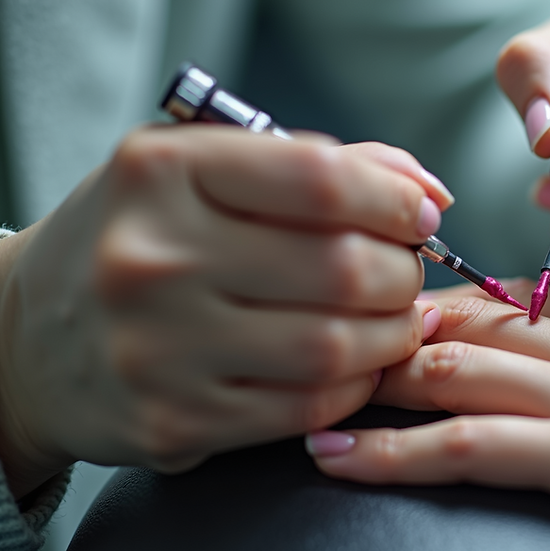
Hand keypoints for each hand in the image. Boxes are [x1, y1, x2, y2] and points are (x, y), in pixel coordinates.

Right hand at [0, 126, 447, 497]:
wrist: (30, 339)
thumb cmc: (141, 241)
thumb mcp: (202, 173)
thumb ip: (317, 166)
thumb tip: (426, 191)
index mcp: (163, 173)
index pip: (319, 178)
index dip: (394, 199)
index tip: (420, 214)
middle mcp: (153, 258)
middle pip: (340, 266)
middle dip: (403, 272)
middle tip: (405, 273)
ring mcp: (158, 348)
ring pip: (333, 347)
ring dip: (391, 335)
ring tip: (392, 319)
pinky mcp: (172, 420)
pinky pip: (306, 408)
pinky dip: (353, 385)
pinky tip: (351, 364)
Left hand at [306, 281, 549, 538]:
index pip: (507, 296)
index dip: (439, 299)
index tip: (389, 305)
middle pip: (464, 322)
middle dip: (389, 330)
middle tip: (325, 333)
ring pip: (451, 369)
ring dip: (373, 378)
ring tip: (307, 387)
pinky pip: (469, 447)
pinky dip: (394, 452)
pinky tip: (337, 455)